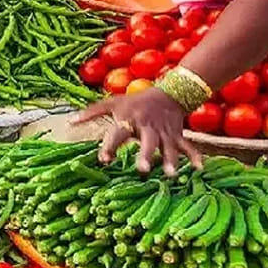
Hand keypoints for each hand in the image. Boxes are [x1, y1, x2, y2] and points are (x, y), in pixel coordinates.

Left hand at [71, 87, 202, 175]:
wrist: (167, 92)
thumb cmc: (134, 102)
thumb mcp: (112, 103)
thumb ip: (91, 113)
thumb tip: (68, 123)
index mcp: (129, 119)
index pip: (118, 133)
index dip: (110, 146)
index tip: (103, 160)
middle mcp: (147, 127)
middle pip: (147, 142)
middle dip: (145, 155)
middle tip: (142, 170)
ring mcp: (165, 133)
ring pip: (169, 147)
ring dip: (170, 160)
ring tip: (171, 175)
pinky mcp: (177, 136)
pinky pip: (188, 147)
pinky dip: (195, 157)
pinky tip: (199, 170)